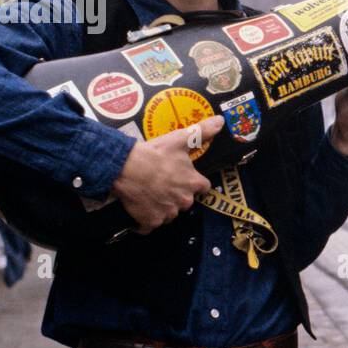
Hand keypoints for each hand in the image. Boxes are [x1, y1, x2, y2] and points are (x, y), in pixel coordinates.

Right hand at [110, 115, 222, 233]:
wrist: (126, 168)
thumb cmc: (155, 154)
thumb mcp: (180, 139)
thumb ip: (202, 131)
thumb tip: (221, 121)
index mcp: (193, 183)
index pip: (203, 188)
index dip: (194, 183)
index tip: (183, 178)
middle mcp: (184, 201)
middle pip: (185, 201)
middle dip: (176, 195)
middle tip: (162, 183)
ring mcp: (167, 213)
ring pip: (168, 213)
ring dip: (161, 207)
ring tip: (149, 193)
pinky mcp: (151, 222)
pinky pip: (150, 226)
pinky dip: (145, 221)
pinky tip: (139, 209)